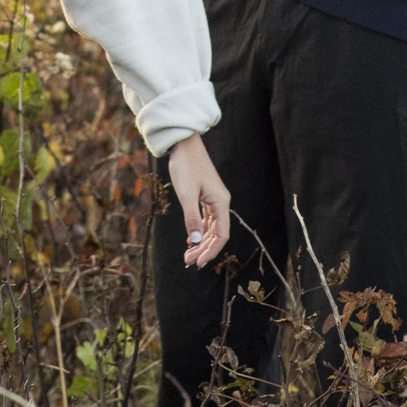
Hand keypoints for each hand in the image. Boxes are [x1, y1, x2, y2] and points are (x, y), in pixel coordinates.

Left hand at [167, 133, 230, 268]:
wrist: (184, 144)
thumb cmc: (186, 166)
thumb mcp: (186, 194)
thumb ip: (192, 218)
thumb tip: (196, 242)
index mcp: (221, 202)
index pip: (222, 235)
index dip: (211, 251)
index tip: (198, 263)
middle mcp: (221, 202)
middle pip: (216, 233)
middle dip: (204, 249)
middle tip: (188, 261)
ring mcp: (213, 199)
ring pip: (211, 228)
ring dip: (201, 242)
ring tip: (188, 254)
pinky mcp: (206, 196)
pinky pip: (206, 219)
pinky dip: (199, 231)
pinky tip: (191, 239)